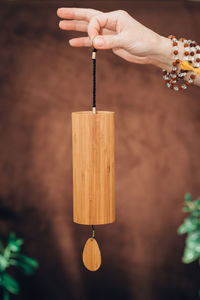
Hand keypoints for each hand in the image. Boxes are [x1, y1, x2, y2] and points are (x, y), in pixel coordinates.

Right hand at [57, 8, 172, 68]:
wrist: (151, 52)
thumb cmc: (144, 41)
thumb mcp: (126, 40)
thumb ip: (109, 42)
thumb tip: (94, 43)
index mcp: (115, 17)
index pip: (95, 19)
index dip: (91, 30)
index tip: (95, 41)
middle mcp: (111, 23)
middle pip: (89, 17)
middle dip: (74, 15)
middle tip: (60, 13)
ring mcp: (109, 33)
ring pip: (89, 29)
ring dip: (76, 28)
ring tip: (61, 25)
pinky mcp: (110, 44)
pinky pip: (94, 42)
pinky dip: (84, 42)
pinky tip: (73, 42)